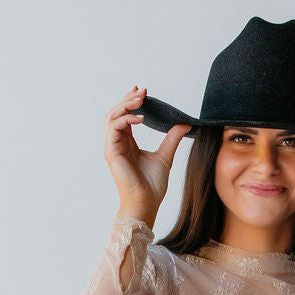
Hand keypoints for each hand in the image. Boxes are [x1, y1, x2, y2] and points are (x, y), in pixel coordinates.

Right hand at [104, 86, 191, 221]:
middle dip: (128, 99)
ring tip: (141, 99)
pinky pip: (114, 128)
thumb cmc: (152, 186)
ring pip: (111, 117)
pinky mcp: (111, 153)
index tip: (143, 92)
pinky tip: (140, 118)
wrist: (147, 202)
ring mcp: (113, 147)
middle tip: (143, 91)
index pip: (124, 116)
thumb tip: (184, 124)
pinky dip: (126, 119)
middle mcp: (117, 143)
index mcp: (127, 143)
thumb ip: (172, 138)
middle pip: (115, 112)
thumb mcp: (165, 155)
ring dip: (125, 105)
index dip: (131, 102)